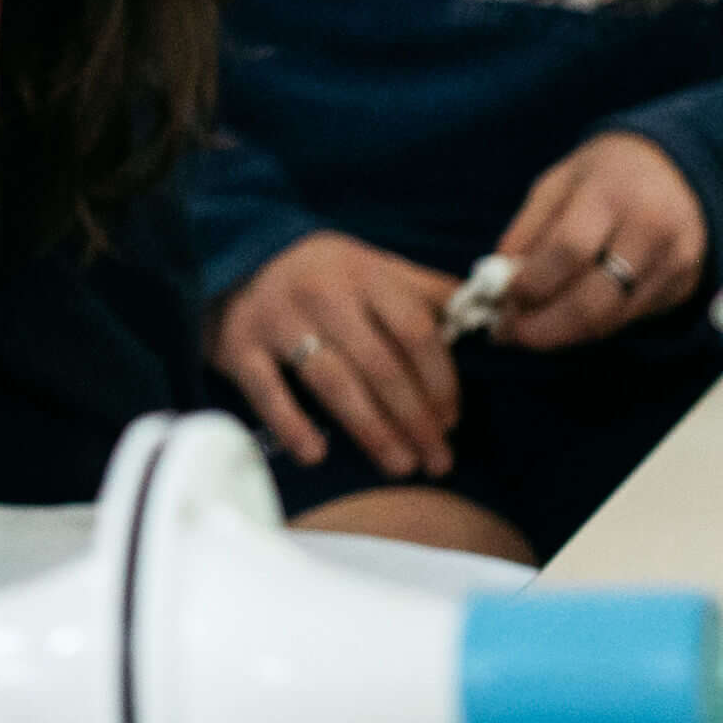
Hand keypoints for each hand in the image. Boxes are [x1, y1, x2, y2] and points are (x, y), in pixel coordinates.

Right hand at [208, 234, 463, 478]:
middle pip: (381, 366)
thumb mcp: (373, 266)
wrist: (236, 255)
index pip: (415, 331)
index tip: (453, 419)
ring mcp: (278, 319)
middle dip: (415, 420)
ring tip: (399, 466)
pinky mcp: (238, 345)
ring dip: (372, 431)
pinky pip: (268, 392)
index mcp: (365, 273)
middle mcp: (323, 294)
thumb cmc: (322, 274)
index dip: (440, 381)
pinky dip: (292, 425)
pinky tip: (316, 453)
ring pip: (333, 384)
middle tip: (436, 460)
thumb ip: (425, 292)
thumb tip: (485, 318)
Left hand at [485, 132, 711, 350]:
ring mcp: (674, 262)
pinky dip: (592, 327)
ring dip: (564, 335)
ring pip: (612, 320)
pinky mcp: (685, 286)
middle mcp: (651, 230)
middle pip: (594, 300)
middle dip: (544, 328)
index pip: (569, 250)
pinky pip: (630, 320)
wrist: (677, 170)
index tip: (499, 300)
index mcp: (612, 193)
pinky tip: (566, 320)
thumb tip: (495, 286)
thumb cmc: (604, 177)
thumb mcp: (558, 184)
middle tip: (509, 334)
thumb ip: (527, 232)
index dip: (531, 283)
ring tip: (528, 331)